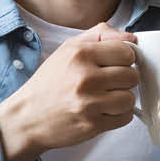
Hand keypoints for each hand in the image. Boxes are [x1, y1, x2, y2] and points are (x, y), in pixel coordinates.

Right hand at [0, 24, 137, 160]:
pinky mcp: (92, 125)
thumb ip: (101, 35)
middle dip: (124, 78)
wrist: (27, 117)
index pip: (126, 51)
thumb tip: (131, 37)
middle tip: (110, 82)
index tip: (117, 63)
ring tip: (106, 97)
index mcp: (80, 54)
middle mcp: (85, 77)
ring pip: (130, 98)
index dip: (125, 57)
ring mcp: (89, 103)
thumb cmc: (49, 82)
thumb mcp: (69, 48)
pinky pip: (125, 117)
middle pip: (132, 75)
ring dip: (122, 98)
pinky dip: (119, 115)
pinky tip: (104, 110)